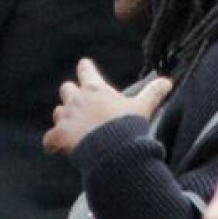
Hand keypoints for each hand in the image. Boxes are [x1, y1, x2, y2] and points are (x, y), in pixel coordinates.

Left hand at [42, 58, 172, 155]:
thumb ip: (153, 93)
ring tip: (73, 128)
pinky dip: (52, 142)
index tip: (84, 66)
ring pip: (58, 111)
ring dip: (63, 118)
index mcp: (96, 89)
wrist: (113, 152)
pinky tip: (56, 147)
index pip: (85, 69)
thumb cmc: (128, 127)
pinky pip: (49, 138)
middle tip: (80, 105)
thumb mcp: (142, 108)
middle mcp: (77, 99)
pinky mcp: (58, 136)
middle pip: (66, 88)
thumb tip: (168, 81)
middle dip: (71, 95)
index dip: (85, 68)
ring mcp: (66, 117)